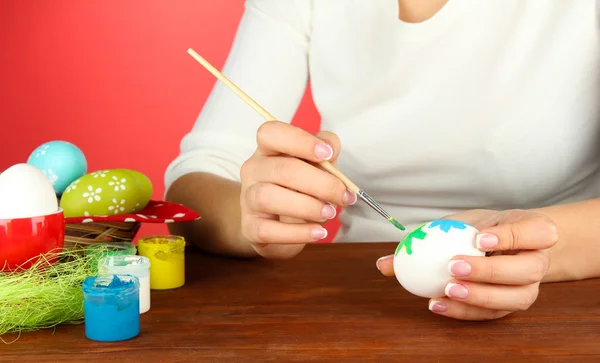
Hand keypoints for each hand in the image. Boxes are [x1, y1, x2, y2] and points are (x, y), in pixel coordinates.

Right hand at [239, 121, 356, 258]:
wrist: (277, 226)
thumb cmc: (299, 189)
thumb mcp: (316, 165)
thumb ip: (326, 150)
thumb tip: (331, 148)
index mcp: (268, 149)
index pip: (271, 133)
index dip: (300, 141)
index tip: (327, 154)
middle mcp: (253, 170)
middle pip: (282, 169)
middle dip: (321, 183)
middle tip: (343, 196)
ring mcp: (248, 199)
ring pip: (269, 197)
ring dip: (307, 206)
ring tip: (329, 213)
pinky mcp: (250, 228)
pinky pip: (268, 230)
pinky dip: (298, 233)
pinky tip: (318, 233)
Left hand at [376, 209, 558, 319]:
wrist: (503, 246)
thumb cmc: (482, 229)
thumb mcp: (460, 223)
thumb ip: (427, 237)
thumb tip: (384, 263)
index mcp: (535, 232)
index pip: (538, 232)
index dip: (512, 236)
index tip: (478, 237)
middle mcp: (538, 261)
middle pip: (528, 269)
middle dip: (491, 271)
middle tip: (454, 267)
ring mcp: (530, 287)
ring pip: (517, 297)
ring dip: (480, 296)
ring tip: (447, 290)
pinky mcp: (513, 305)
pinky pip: (494, 314)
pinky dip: (466, 311)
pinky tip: (438, 304)